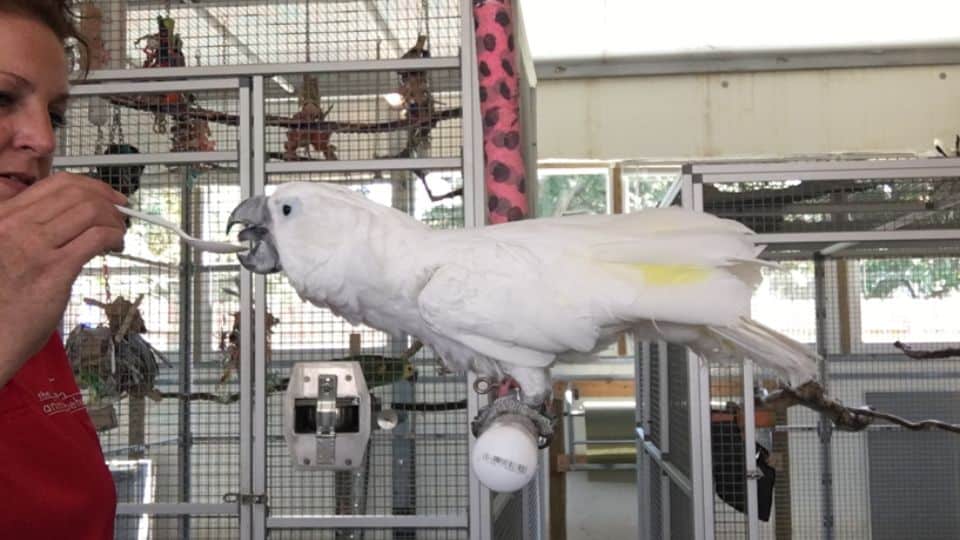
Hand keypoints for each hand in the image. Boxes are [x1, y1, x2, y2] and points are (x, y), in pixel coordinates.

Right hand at [0, 173, 126, 387]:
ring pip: (90, 211)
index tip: (107, 195)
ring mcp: (34, 246)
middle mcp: (15, 225)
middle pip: (77, 194)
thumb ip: (24, 228)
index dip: (90, 185)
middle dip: (107, 200)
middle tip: (121, 214)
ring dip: (114, 220)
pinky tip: (117, 246)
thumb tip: (63, 216)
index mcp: (3, 216)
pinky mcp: (55, 269)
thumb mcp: (2, 248)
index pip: (55, 183)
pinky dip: (114, 236)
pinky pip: (96, 238)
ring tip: (119, 234)